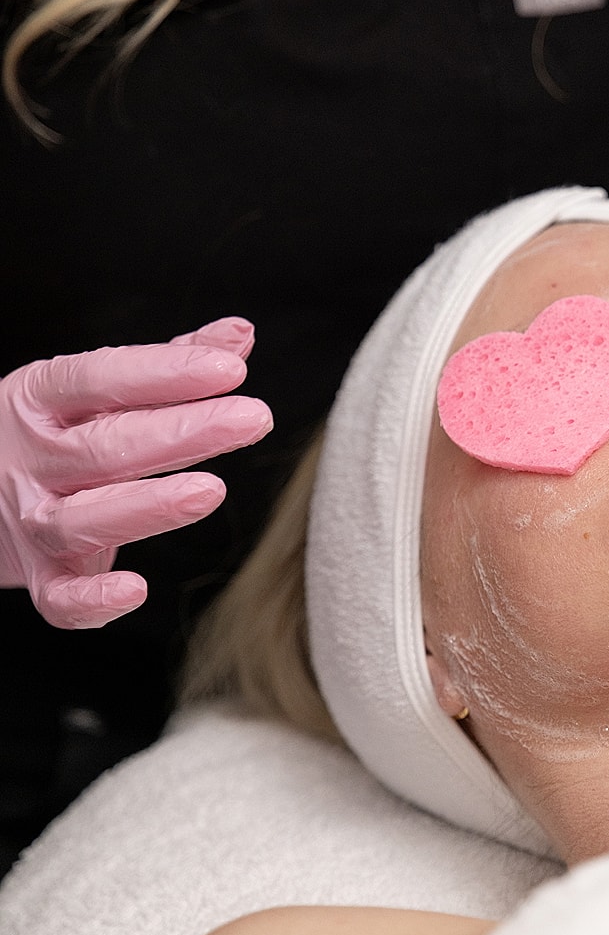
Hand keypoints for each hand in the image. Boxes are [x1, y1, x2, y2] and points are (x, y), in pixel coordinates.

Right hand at [0, 318, 272, 628]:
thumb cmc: (59, 428)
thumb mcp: (96, 387)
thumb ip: (171, 361)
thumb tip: (240, 334)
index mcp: (40, 398)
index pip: (101, 378)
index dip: (166, 372)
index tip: (231, 369)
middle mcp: (31, 458)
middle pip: (105, 447)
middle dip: (183, 432)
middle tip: (253, 417)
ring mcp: (30, 519)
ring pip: (81, 520)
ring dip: (148, 507)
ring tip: (212, 490)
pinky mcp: (39, 575)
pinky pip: (57, 597)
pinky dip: (91, 600)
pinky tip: (136, 588)